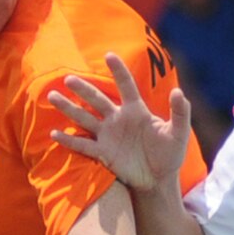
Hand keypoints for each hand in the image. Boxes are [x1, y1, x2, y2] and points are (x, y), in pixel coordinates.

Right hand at [52, 51, 189, 192]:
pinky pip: (83, 145)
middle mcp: (118, 119)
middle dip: (83, 89)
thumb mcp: (179, 133)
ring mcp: (108, 135)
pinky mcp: (103, 153)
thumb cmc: (170, 154)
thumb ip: (180, 113)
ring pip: (84, 118)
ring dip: (69, 108)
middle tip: (67, 78)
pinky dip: (69, 140)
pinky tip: (55, 133)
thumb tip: (179, 92)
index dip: (118, 70)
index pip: (126, 86)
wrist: (159, 179)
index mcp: (136, 110)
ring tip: (52, 97)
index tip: (109, 55)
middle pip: (97, 100)